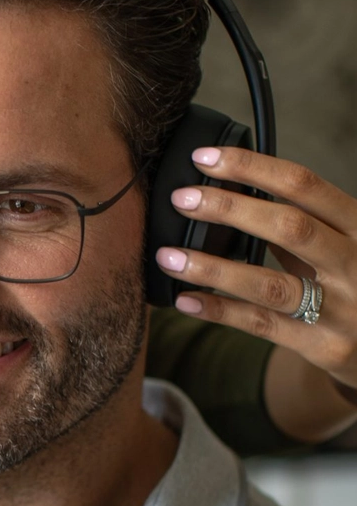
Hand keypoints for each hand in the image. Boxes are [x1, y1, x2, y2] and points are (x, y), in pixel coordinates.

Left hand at [155, 146, 356, 437]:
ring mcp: (342, 309)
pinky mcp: (325, 347)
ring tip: (168, 256)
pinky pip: (262, 325)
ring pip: (269, 284)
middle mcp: (355, 264)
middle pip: (289, 228)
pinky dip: (220, 310)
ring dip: (213, 268)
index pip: (304, 185)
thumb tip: (231, 189)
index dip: (253, 167)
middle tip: (182, 199)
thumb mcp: (343, 243)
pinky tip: (185, 299)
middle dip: (230, 209)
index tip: (206, 158)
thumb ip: (302, 222)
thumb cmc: (356, 282)